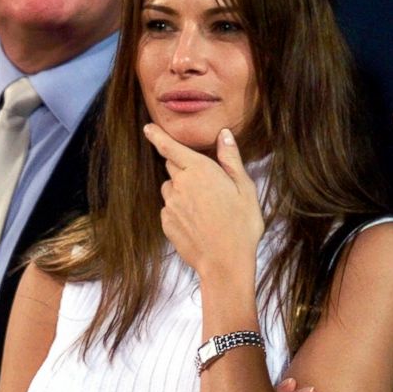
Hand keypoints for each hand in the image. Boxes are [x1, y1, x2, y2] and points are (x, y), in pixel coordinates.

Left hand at [143, 124, 263, 276]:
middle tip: (205, 182)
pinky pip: (169, 209)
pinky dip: (179, 210)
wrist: (225, 263)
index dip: (157, 136)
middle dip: (183, 166)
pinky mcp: (166, 223)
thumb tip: (224, 135)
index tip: (147, 128)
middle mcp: (180, 184)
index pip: (171, 148)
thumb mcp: (245, 188)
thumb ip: (230, 159)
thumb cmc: (241, 225)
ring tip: (204, 207)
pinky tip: (197, 222)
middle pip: (172, 165)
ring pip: (170, 188)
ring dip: (181, 190)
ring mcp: (170, 205)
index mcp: (200, 170)